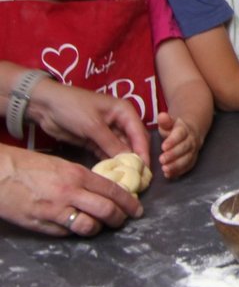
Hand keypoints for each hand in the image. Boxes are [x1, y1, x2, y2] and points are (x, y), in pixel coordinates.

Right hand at [0, 145, 142, 236]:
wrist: (0, 173)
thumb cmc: (28, 166)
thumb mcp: (61, 165)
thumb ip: (81, 178)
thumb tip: (101, 189)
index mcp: (77, 174)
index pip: (112, 190)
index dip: (129, 201)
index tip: (137, 209)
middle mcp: (70, 192)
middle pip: (106, 210)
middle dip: (120, 218)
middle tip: (124, 220)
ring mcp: (55, 210)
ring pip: (88, 226)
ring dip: (99, 228)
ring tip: (102, 227)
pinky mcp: (41, 224)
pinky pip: (66, 233)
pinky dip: (76, 232)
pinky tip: (78, 228)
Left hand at [29, 80, 150, 167]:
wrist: (46, 106)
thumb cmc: (73, 108)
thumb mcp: (93, 125)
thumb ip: (111, 143)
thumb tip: (129, 161)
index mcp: (124, 112)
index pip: (139, 134)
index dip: (143, 151)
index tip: (145, 170)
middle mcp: (119, 122)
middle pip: (133, 142)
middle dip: (135, 159)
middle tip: (138, 178)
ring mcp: (107, 132)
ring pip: (120, 149)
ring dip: (122, 163)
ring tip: (126, 179)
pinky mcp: (94, 141)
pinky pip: (106, 153)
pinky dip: (109, 162)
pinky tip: (112, 174)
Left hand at [156, 112, 201, 178]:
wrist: (191, 131)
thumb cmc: (174, 129)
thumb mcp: (169, 122)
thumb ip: (165, 121)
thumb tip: (162, 116)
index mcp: (184, 129)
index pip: (180, 134)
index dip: (172, 141)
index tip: (163, 147)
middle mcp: (191, 140)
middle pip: (184, 147)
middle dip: (173, 154)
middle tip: (161, 159)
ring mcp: (193, 151)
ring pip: (187, 158)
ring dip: (176, 165)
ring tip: (165, 169)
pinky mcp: (192, 160)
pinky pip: (188, 166)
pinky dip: (179, 172)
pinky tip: (169, 175)